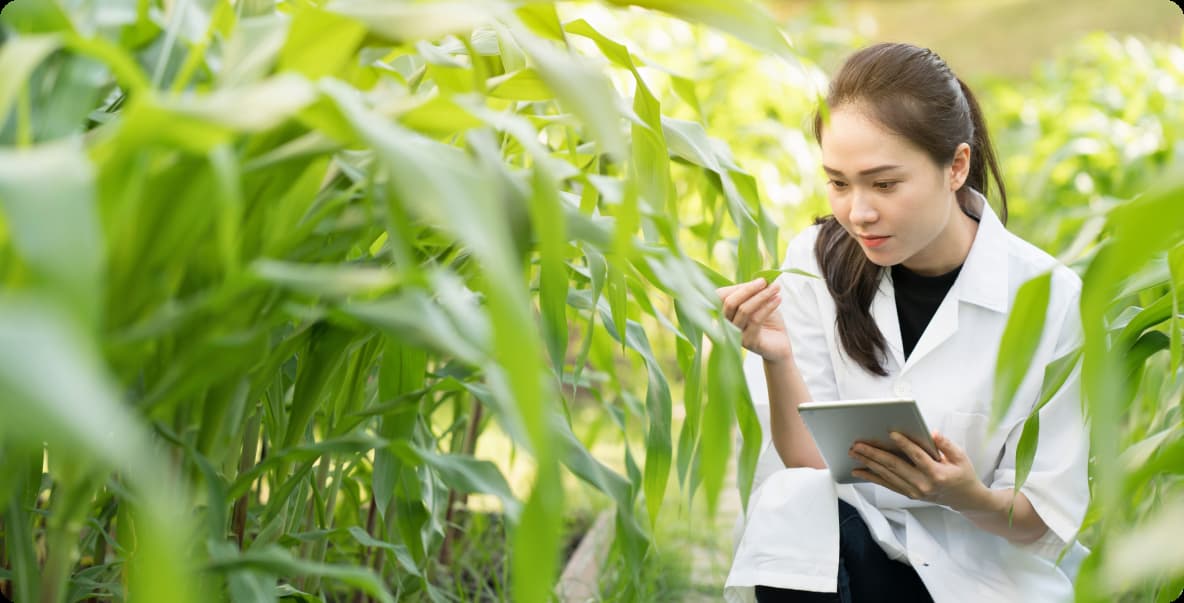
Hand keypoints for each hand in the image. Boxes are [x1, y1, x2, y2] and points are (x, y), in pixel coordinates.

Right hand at [715, 278, 790, 362]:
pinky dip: (768, 306)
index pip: (721, 296)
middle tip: (765, 281)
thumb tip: (757, 280)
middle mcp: (726, 324)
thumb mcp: (759, 302)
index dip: (739, 287)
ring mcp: (735, 334)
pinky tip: (778, 299)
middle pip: (730, 302)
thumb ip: (753, 292)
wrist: (779, 344)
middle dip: (748, 289)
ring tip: (776, 288)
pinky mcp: (748, 341)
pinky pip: (756, 320)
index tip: (760, 280)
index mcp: (725, 312)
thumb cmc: (768, 321)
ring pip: (744, 310)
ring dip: (762, 296)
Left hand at [849, 431, 986, 510]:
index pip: (917, 456)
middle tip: (858, 444)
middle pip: (895, 466)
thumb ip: (946, 445)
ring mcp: (914, 491)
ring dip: (868, 463)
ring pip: (887, 475)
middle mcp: (923, 484)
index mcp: (937, 474)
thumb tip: (932, 433)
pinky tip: (858, 470)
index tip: (891, 434)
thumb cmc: (962, 475)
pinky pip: (887, 484)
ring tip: (854, 453)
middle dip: (874, 454)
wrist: (964, 499)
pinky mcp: (909, 494)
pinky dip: (871, 477)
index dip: (904, 444)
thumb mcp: (961, 458)